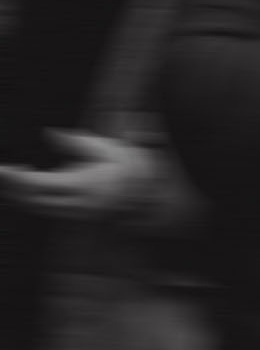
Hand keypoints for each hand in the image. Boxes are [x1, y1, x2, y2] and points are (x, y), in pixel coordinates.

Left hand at [0, 131, 158, 220]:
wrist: (154, 198)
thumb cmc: (133, 170)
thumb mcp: (109, 149)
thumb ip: (76, 142)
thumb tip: (49, 134)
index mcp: (82, 185)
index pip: (37, 184)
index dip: (14, 178)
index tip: (2, 168)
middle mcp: (75, 204)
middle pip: (30, 200)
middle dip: (9, 187)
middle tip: (1, 169)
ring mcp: (75, 213)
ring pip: (35, 208)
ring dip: (17, 195)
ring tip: (8, 176)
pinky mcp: (75, 215)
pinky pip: (45, 210)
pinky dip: (30, 199)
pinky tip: (27, 185)